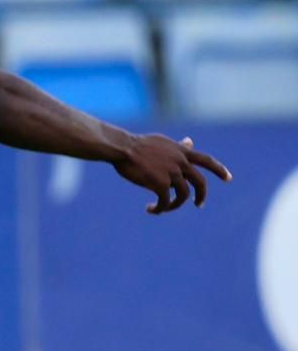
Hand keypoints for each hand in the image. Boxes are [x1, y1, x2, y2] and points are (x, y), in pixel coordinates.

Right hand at [112, 134, 230, 213]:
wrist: (123, 148)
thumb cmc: (137, 144)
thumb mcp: (163, 142)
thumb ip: (178, 146)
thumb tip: (189, 142)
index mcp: (182, 152)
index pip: (207, 160)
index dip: (219, 170)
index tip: (228, 179)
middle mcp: (180, 162)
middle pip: (200, 182)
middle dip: (201, 195)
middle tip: (199, 204)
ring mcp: (171, 173)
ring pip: (183, 195)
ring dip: (174, 205)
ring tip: (162, 209)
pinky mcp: (160, 183)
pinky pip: (165, 200)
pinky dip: (160, 208)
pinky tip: (150, 209)